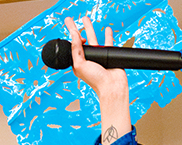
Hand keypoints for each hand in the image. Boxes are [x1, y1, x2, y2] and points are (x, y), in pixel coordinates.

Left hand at [63, 16, 130, 142]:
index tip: (73, 29)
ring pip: (94, 39)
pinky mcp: (109, 55)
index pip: (73, 46)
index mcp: (79, 62)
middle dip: (76, 29)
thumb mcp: (80, 65)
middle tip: (69, 20)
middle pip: (81, 40)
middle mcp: (88, 58)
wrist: (112, 87)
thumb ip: (76, 50)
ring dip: (89, 28)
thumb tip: (73, 35)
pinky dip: (108, 35)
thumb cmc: (95, 80)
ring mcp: (98, 56)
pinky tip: (107, 29)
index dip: (72, 37)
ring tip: (86, 19)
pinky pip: (108, 42)